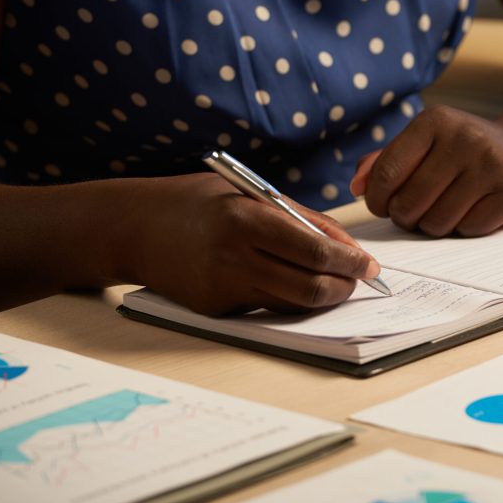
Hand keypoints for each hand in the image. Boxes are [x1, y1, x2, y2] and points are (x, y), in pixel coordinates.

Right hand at [121, 173, 380, 315]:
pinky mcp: (215, 309)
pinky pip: (266, 307)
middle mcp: (235, 257)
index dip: (350, 261)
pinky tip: (293, 282)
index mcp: (245, 219)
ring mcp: (224, 287)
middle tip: (359, 279)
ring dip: (323, 296)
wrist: (132, 228)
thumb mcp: (247, 193)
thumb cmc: (195, 201)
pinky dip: (288, 297)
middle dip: (344, 286)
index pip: (314, 249)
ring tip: (335, 282)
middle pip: (309, 286)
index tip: (370, 265)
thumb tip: (345, 244)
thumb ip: (297, 216)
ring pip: (293, 304)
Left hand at [349, 105, 502, 236]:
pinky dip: (467, 229)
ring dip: (437, 225)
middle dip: (408, 217)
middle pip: (409, 204)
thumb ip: (384, 162)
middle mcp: (465, 137)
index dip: (378, 201)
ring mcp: (493, 164)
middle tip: (420, 210)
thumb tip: (357, 186)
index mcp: (435, 120)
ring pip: (437, 223)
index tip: (385, 206)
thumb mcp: (425, 145)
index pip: (386, 174)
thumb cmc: (465, 154)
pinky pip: (470, 230)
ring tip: (449, 208)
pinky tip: (476, 210)